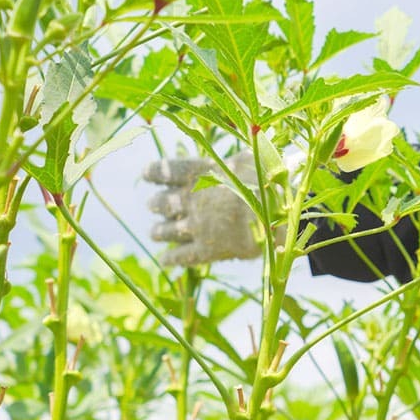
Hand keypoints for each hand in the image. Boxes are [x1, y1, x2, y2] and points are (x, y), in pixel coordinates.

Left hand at [144, 152, 261, 265]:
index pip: (168, 170)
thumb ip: (234, 161)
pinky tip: (164, 260)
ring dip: (158, 231)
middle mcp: (192, 199)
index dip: (155, 172)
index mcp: (200, 173)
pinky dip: (171, 258)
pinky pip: (182, 256)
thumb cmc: (266, 179)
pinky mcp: (207, 249)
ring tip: (154, 232)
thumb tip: (235, 161)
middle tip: (152, 205)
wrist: (273, 210)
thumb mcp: (248, 159)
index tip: (146, 174)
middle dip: (156, 204)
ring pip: (167, 231)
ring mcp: (197, 226)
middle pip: (164, 202)